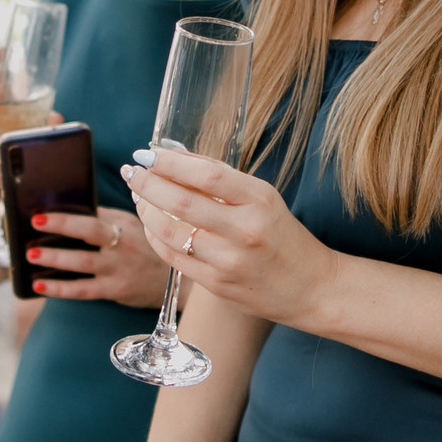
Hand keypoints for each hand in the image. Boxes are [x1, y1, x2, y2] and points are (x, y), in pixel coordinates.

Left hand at [24, 208, 165, 308]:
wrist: (173, 280)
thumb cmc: (143, 247)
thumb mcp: (132, 226)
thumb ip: (106, 217)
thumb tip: (69, 205)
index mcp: (123, 223)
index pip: (94, 213)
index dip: (68, 210)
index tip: (43, 208)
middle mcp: (122, 243)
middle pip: (90, 231)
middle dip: (62, 225)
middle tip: (34, 222)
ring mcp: (118, 267)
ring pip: (83, 262)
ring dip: (55, 258)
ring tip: (31, 254)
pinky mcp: (115, 289)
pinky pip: (83, 290)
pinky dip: (59, 289)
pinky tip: (38, 285)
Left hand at [121, 149, 337, 328]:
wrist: (311, 287)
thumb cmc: (282, 235)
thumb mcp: (263, 197)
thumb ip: (220, 177)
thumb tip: (173, 155)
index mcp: (260, 201)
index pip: (207, 175)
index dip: (170, 163)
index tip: (146, 154)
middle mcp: (244, 231)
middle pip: (181, 202)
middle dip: (147, 183)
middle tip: (130, 172)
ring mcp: (228, 261)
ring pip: (169, 231)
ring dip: (145, 209)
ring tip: (138, 195)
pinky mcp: (216, 284)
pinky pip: (172, 257)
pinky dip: (155, 236)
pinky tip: (151, 222)